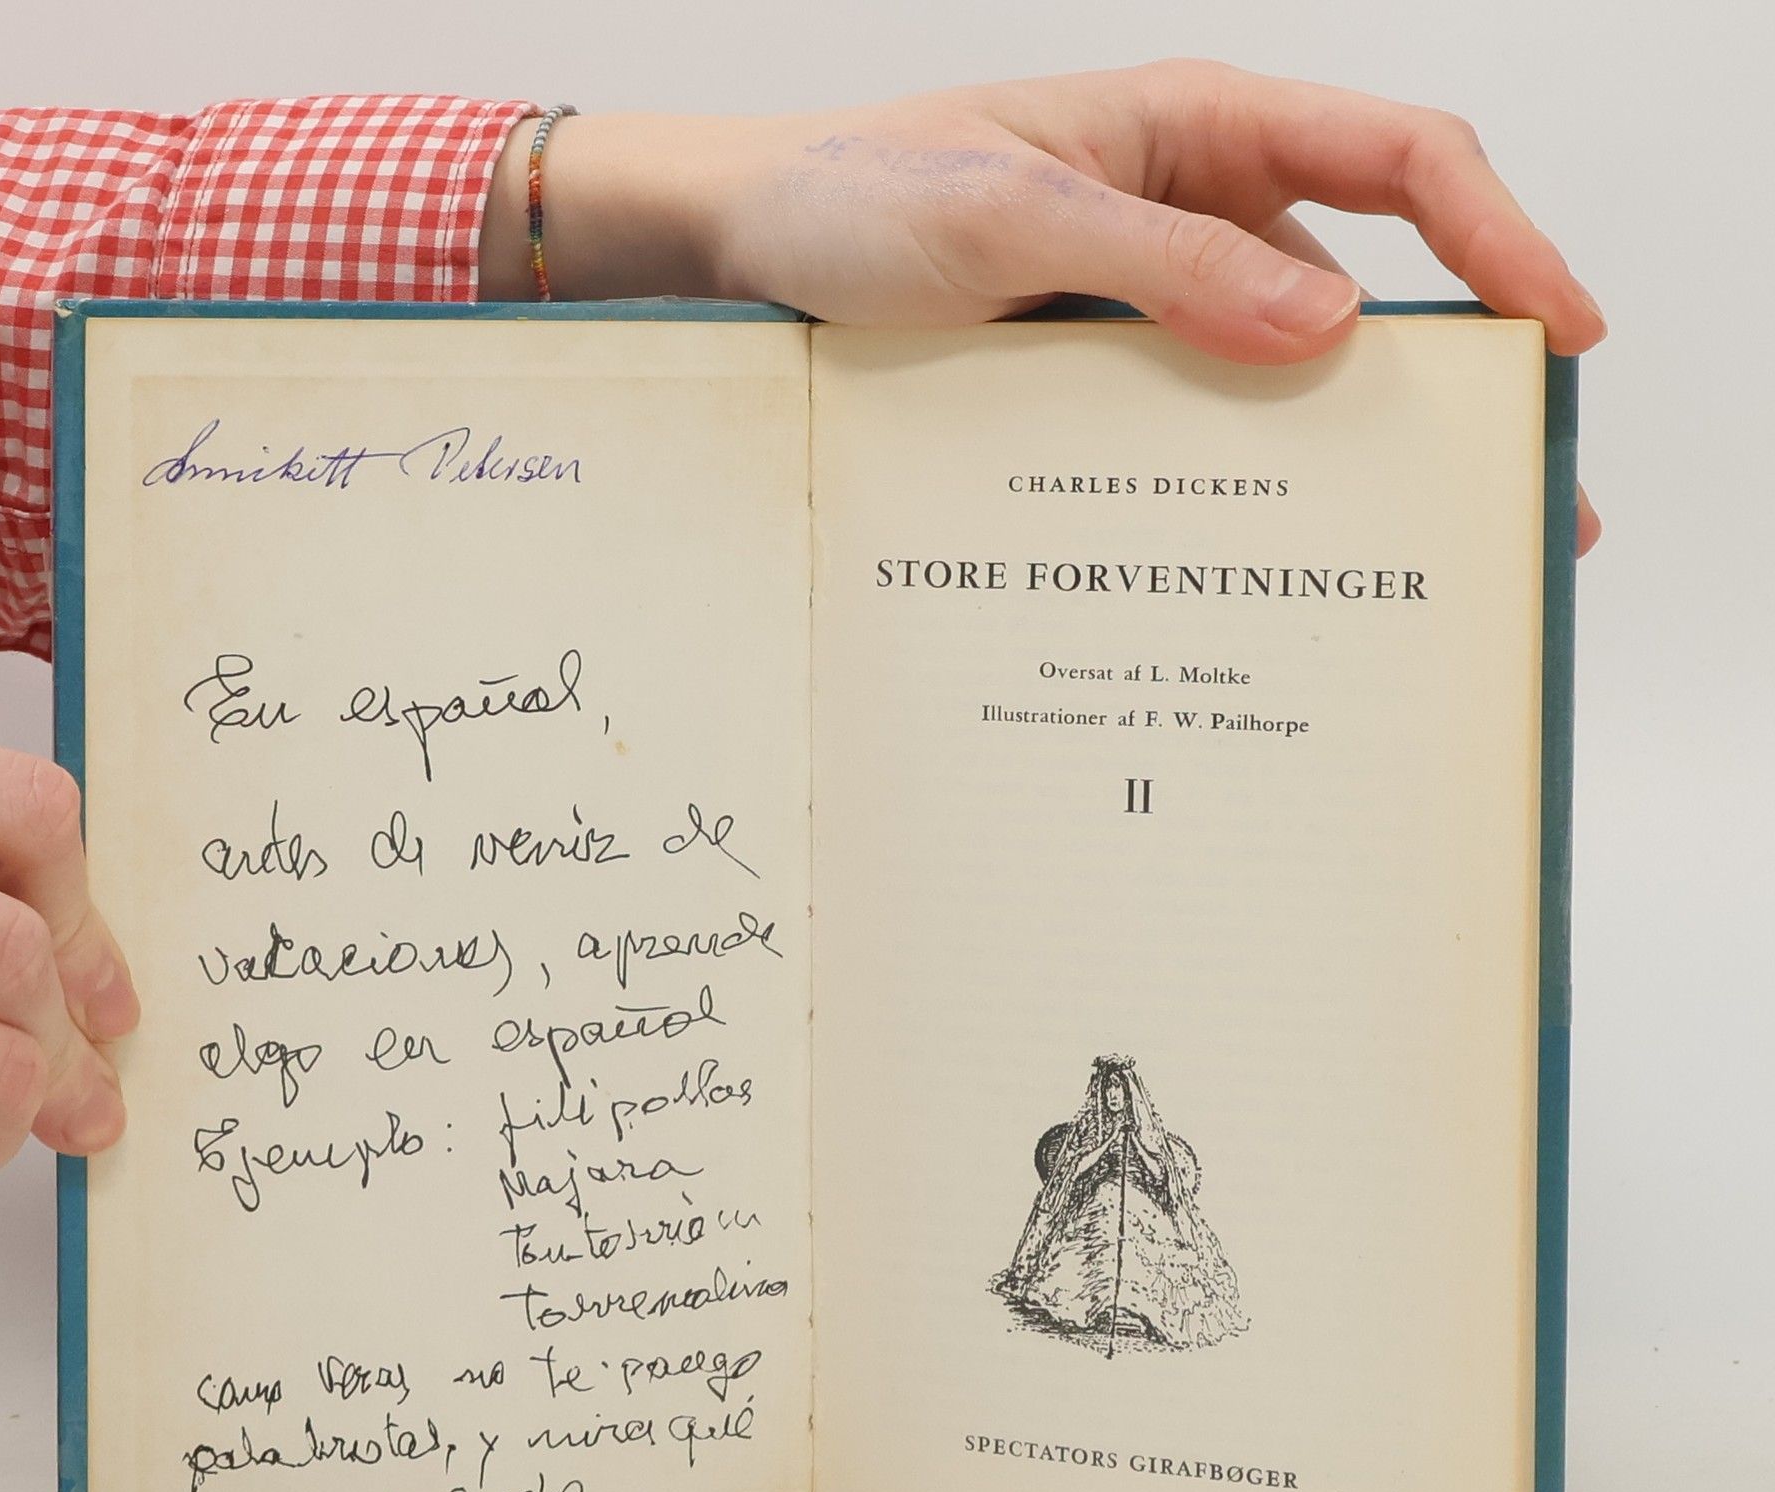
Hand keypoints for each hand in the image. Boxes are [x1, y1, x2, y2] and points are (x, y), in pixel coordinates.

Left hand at [487, 62, 1603, 550]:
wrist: (742, 248)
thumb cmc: (852, 195)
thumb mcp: (1002, 220)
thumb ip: (1159, 261)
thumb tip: (1326, 322)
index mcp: (1191, 127)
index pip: (1395, 156)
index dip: (1501, 235)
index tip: (1560, 335)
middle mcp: (1189, 208)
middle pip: (1367, 279)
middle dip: (1450, 378)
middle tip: (1511, 498)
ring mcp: (1147, 297)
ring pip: (1284, 367)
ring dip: (1345, 448)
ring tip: (1399, 555)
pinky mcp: (1098, 369)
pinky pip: (1195, 417)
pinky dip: (1237, 473)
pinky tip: (1258, 548)